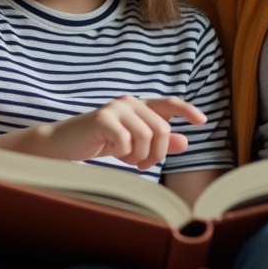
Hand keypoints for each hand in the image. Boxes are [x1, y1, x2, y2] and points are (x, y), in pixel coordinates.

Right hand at [39, 96, 206, 169]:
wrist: (65, 144)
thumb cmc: (100, 142)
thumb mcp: (133, 145)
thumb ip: (158, 142)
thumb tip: (186, 141)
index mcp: (139, 106)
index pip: (169, 103)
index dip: (188, 110)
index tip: (202, 122)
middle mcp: (130, 102)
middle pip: (162, 129)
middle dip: (157, 153)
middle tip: (142, 166)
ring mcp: (116, 108)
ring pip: (146, 137)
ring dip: (138, 156)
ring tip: (124, 158)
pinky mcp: (103, 118)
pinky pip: (126, 141)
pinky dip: (121, 153)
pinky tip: (109, 150)